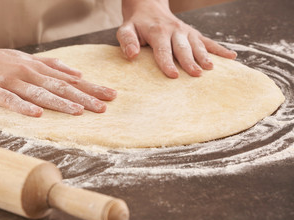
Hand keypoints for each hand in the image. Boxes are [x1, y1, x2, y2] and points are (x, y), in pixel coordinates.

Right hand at [0, 43, 116, 116]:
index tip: (111, 95)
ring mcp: (11, 81)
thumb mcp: (26, 58)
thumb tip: (77, 72)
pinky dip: (23, 107)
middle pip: (61, 87)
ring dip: (59, 103)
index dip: (91, 88)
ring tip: (79, 112)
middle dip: (84, 97)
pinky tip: (36, 115)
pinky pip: (10, 100)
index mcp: (38, 68)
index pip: (70, 80)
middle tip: (104, 107)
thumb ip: (52, 66)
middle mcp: (29, 73)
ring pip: (39, 93)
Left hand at [117, 0, 236, 77]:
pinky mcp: (192, 33)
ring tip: (211, 68)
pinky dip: (220, 49)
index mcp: (157, 32)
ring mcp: (185, 31)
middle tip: (196, 74)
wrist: (148, 6)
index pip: (163, 50)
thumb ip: (127, 41)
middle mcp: (174, 31)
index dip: (167, 63)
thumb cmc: (136, 24)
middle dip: (189, 61)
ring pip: (197, 44)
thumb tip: (132, 55)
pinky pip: (207, 41)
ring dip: (204, 56)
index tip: (173, 75)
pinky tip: (231, 56)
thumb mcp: (125, 30)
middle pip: (182, 48)